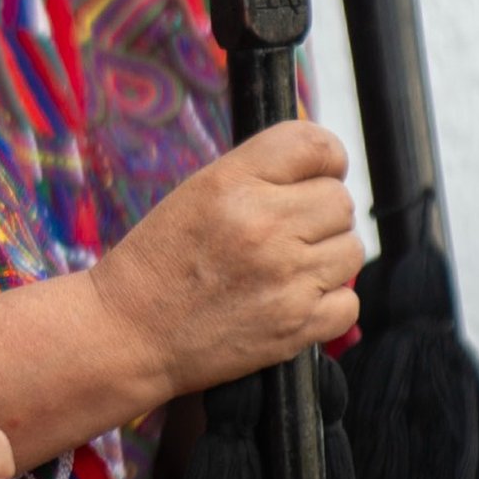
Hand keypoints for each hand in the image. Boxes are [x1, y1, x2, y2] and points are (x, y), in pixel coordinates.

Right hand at [89, 120, 363, 398]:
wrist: (128, 333)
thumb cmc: (159, 260)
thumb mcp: (197, 193)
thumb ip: (258, 175)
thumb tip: (321, 166)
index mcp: (232, 183)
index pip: (315, 145)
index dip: (326, 158)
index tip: (318, 173)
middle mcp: (264, 225)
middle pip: (340, 201)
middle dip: (321, 213)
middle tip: (290, 229)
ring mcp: (285, 277)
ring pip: (351, 249)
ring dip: (327, 256)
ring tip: (289, 265)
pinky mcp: (296, 325)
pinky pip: (350, 301)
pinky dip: (329, 302)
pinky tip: (294, 298)